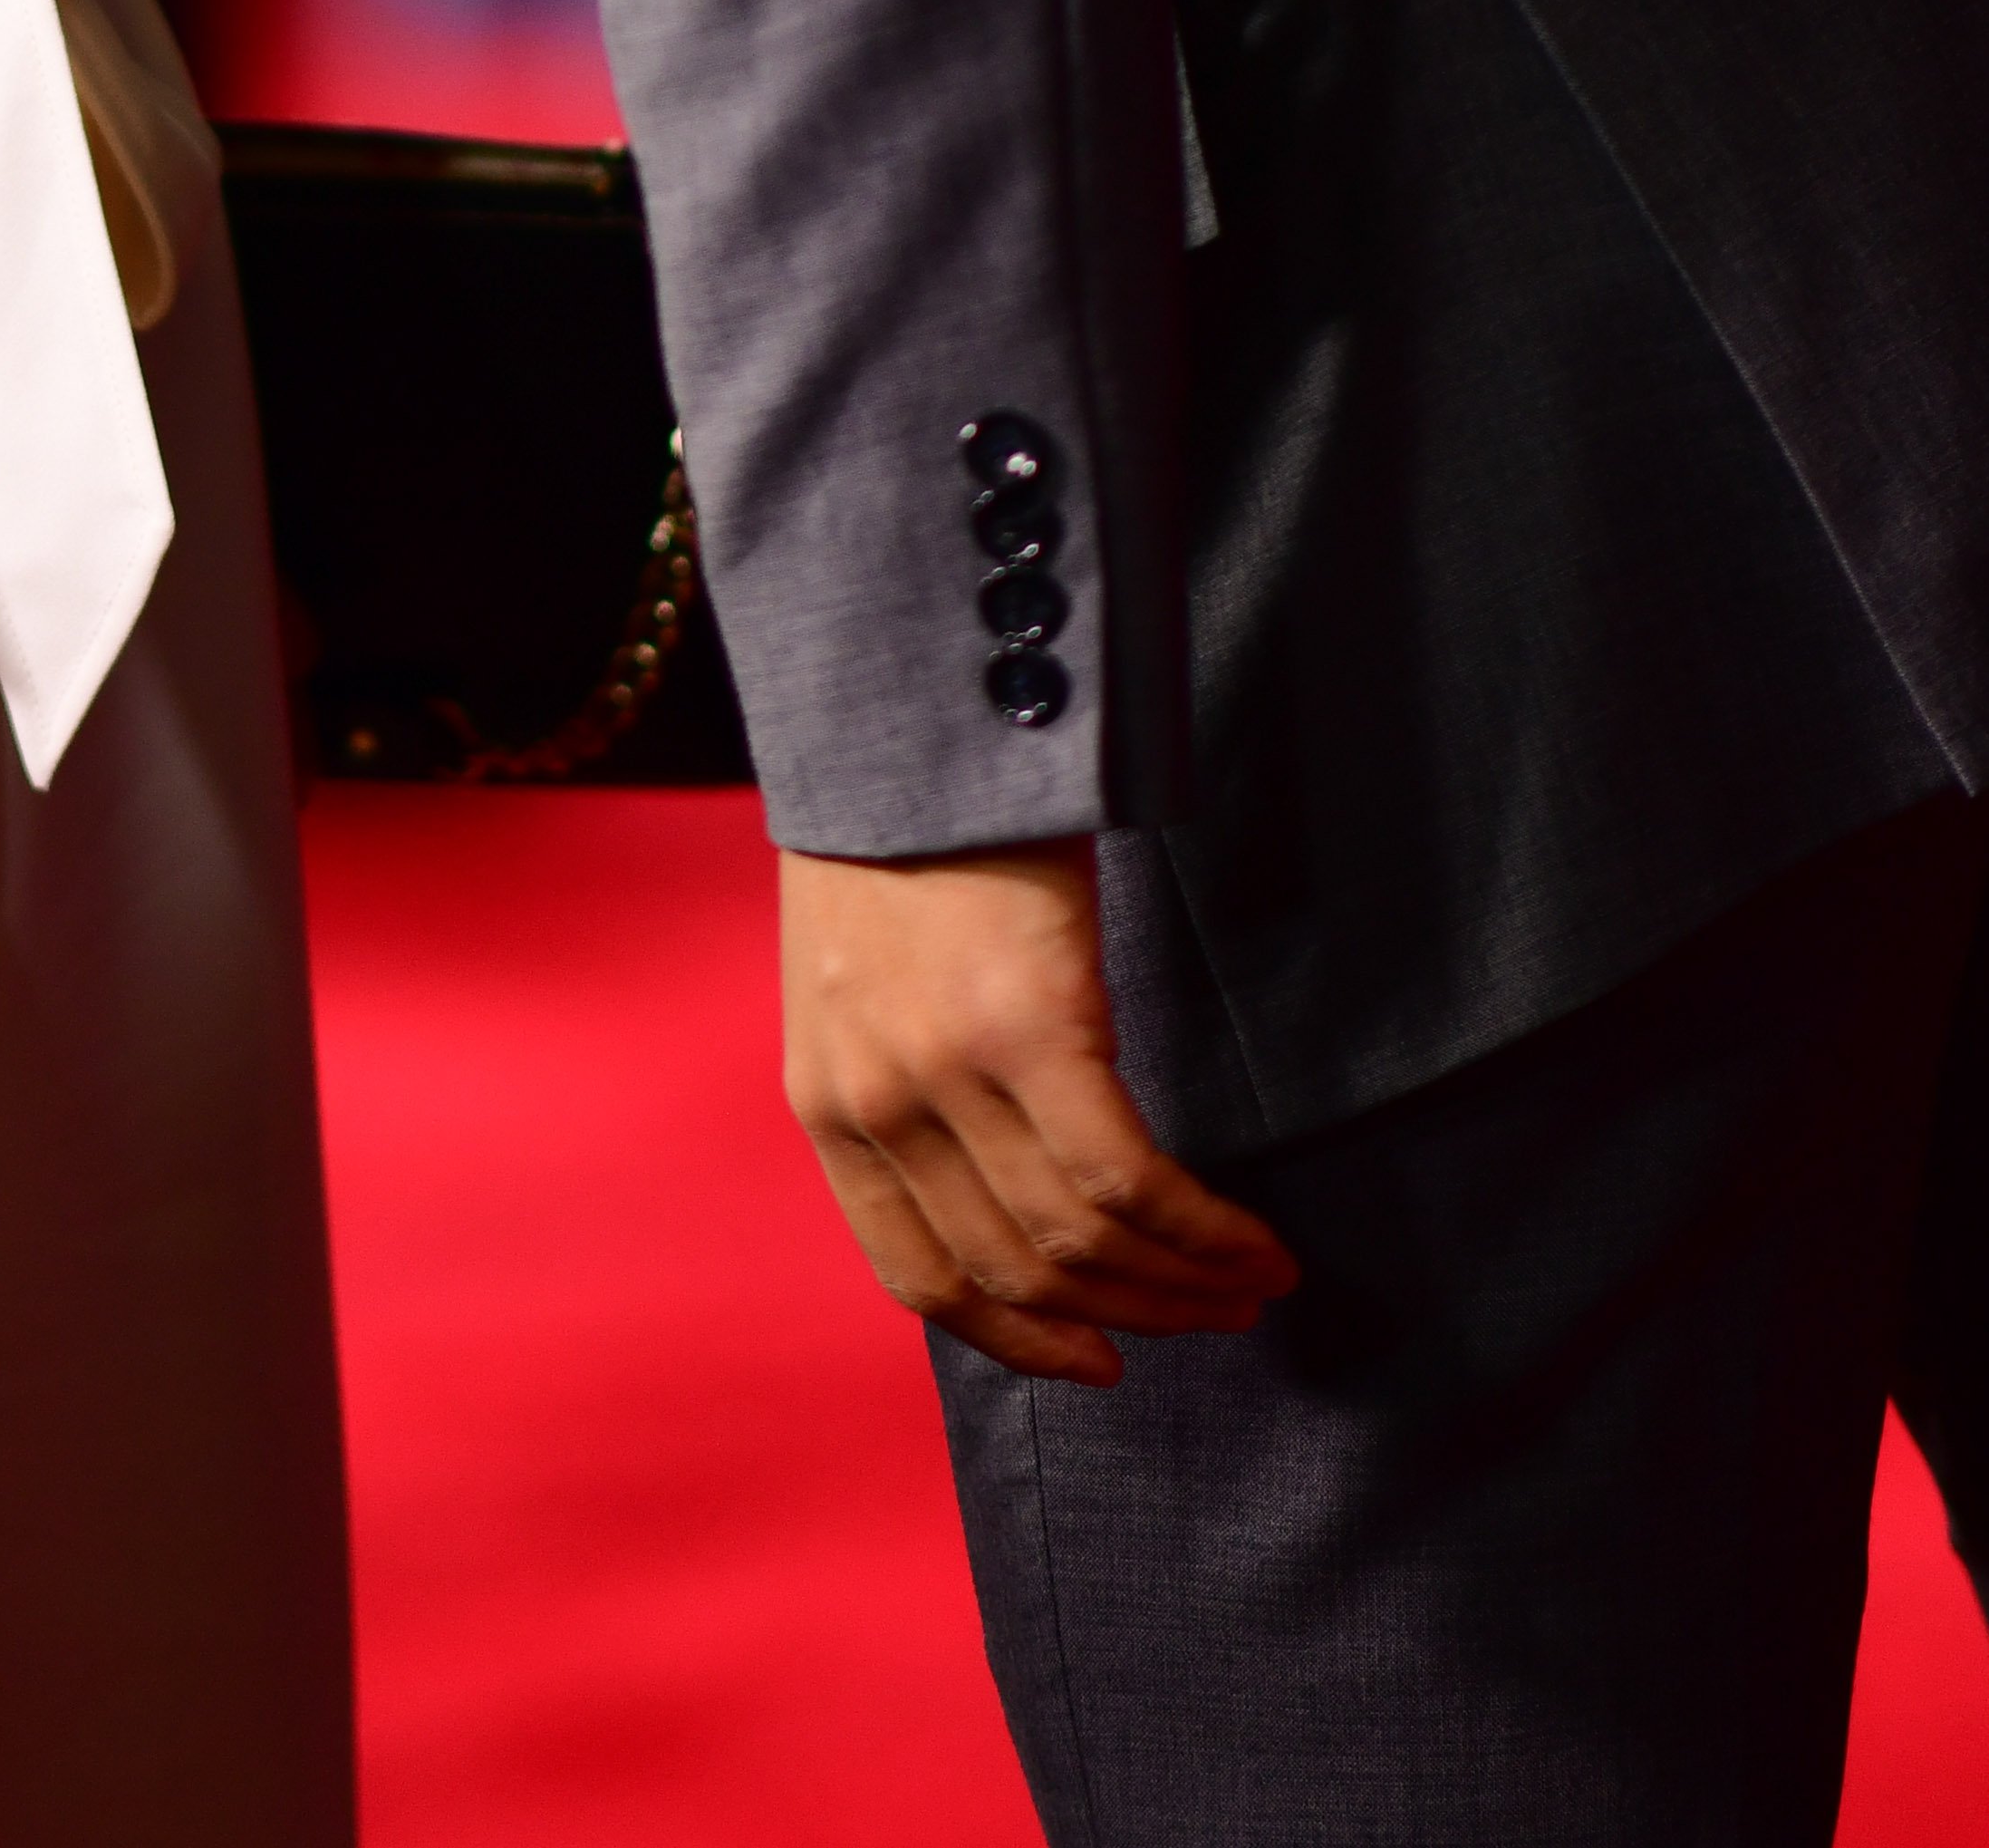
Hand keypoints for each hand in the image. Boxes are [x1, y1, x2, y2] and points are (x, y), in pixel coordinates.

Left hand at [779, 837, 1297, 1384]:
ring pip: (1083, 1242)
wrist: (904, 719)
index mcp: (826, 1102)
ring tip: (1253, 1284)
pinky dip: (1202, 1229)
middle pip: (1019, 1270)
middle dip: (1130, 1316)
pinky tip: (1253, 1241)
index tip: (1095, 1361)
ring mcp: (949, 1072)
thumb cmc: (897, 838)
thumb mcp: (861, 981)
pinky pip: (1129, 1179)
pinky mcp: (1032, 1029)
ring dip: (1184, 1285)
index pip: (920, 1276)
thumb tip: (1006, 1185)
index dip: (1019, 1339)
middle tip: (1215, 1317)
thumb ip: (908, 1083)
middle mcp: (878, 1103)